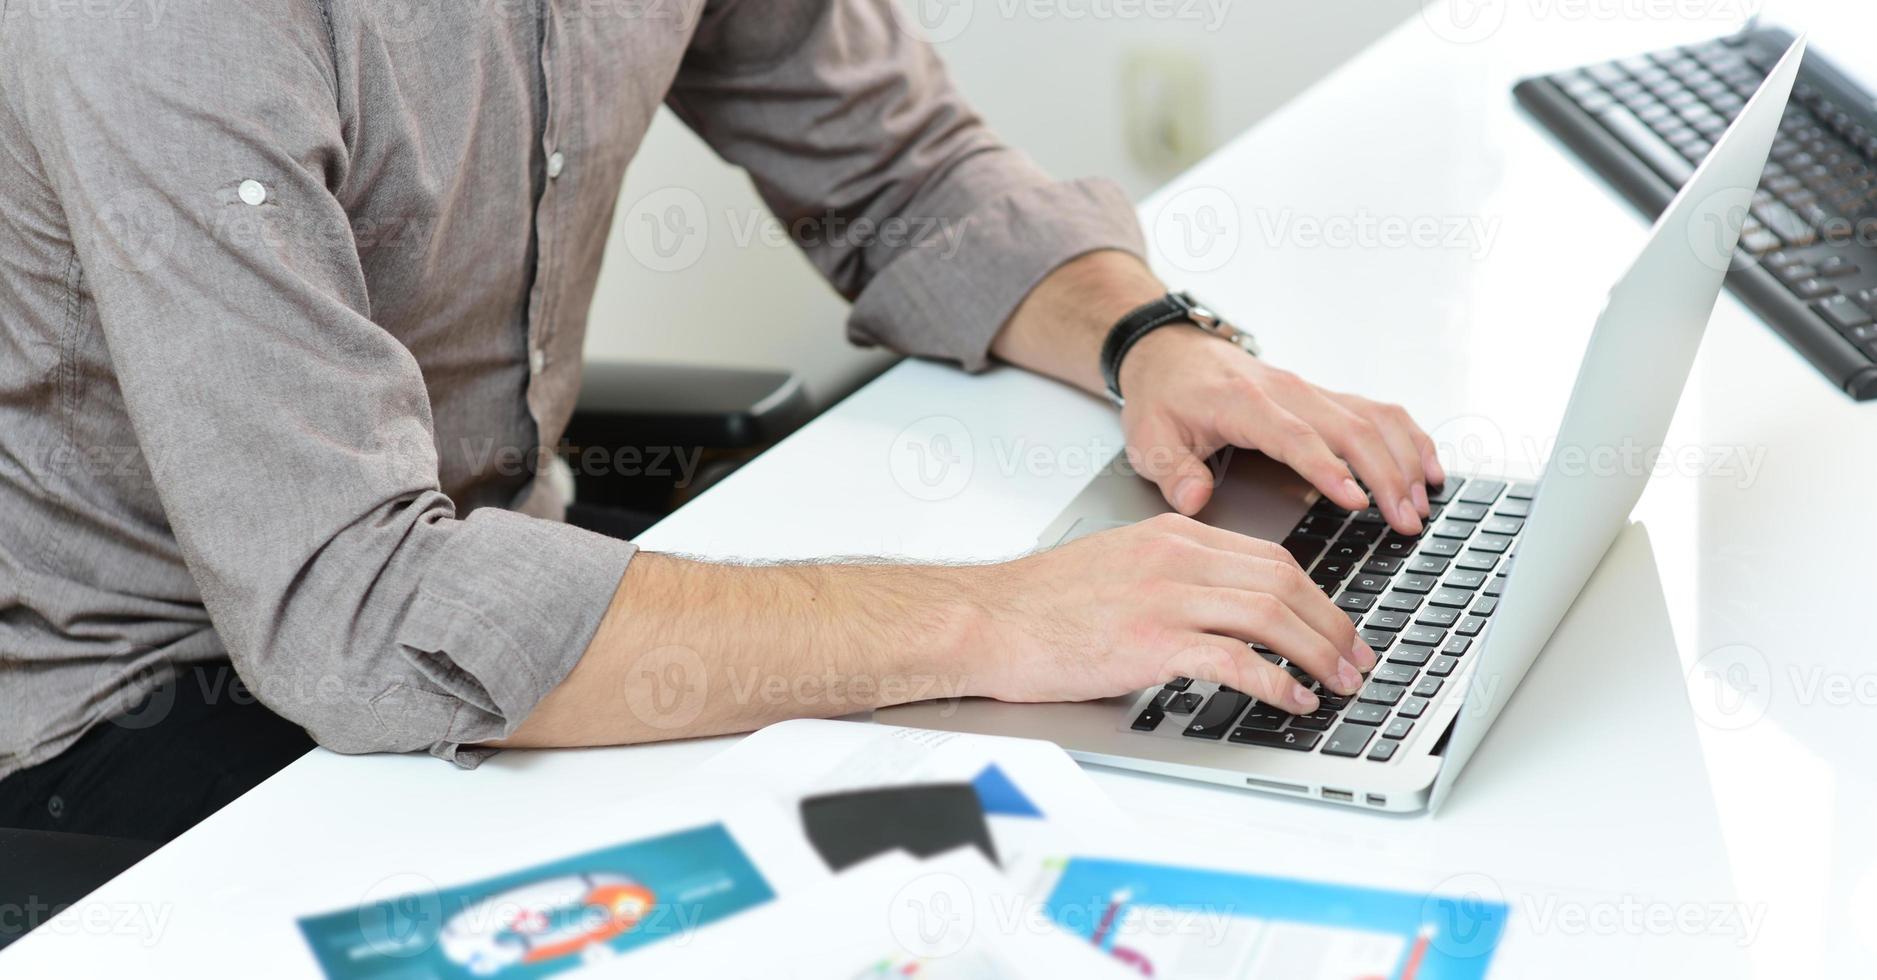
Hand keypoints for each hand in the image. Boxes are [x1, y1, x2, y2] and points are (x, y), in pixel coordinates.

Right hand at [967, 513, 1378, 711]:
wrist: (985, 619)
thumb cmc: (1040, 604)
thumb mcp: (1119, 566)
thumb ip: (1172, 577)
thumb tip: (1222, 614)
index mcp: (1172, 536)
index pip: (1270, 557)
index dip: (1318, 596)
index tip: (1338, 627)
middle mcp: (1175, 559)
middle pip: (1283, 582)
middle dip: (1332, 625)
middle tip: (1356, 658)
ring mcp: (1163, 598)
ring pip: (1269, 614)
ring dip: (1316, 652)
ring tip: (1338, 681)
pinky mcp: (1149, 642)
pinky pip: (1233, 659)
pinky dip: (1273, 681)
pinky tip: (1291, 699)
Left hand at [1118, 326, 1445, 534]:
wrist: (1170, 351)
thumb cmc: (1163, 396)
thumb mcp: (1149, 438)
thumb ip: (1173, 471)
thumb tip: (1195, 500)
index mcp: (1244, 403)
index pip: (1296, 437)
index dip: (1328, 469)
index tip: (1356, 501)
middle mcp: (1287, 392)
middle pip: (1350, 429)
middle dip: (1386, 476)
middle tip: (1406, 521)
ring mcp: (1311, 392)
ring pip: (1373, 418)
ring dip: (1404, 459)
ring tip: (1422, 504)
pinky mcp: (1324, 397)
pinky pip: (1378, 411)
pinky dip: (1409, 438)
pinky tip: (1428, 468)